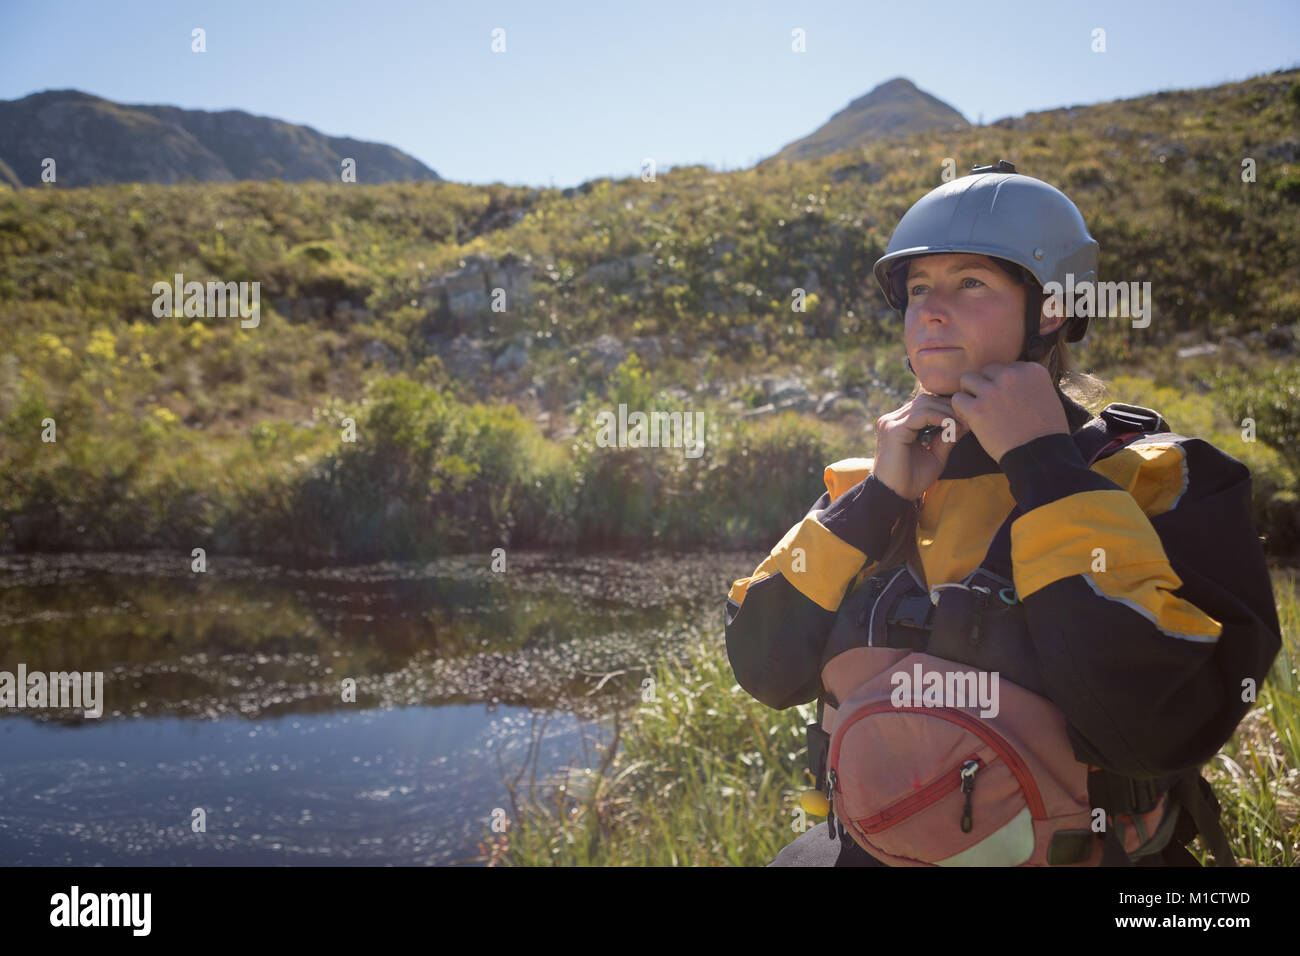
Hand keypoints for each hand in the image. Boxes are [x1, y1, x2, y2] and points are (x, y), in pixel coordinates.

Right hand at [872, 393, 971, 499]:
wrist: (894, 496)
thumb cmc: (912, 480)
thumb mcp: (935, 455)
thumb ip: (947, 438)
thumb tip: (964, 422)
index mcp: (899, 423)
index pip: (925, 404)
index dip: (946, 408)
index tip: (966, 420)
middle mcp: (892, 419)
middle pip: (925, 399)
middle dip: (948, 407)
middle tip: (967, 419)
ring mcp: (890, 423)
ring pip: (924, 403)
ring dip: (946, 412)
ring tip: (961, 424)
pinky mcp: (893, 430)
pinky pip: (921, 415)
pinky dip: (939, 418)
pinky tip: (951, 427)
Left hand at [950, 362, 1069, 463]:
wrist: (1040, 454)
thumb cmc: (1045, 431)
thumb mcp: (1046, 396)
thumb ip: (1026, 383)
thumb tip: (1006, 379)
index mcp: (1031, 370)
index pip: (1006, 368)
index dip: (1002, 385)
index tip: (1006, 402)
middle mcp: (1011, 375)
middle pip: (986, 371)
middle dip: (985, 387)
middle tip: (990, 406)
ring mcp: (993, 391)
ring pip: (967, 380)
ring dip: (970, 394)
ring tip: (979, 411)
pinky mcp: (977, 408)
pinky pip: (957, 399)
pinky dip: (960, 409)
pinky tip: (970, 420)